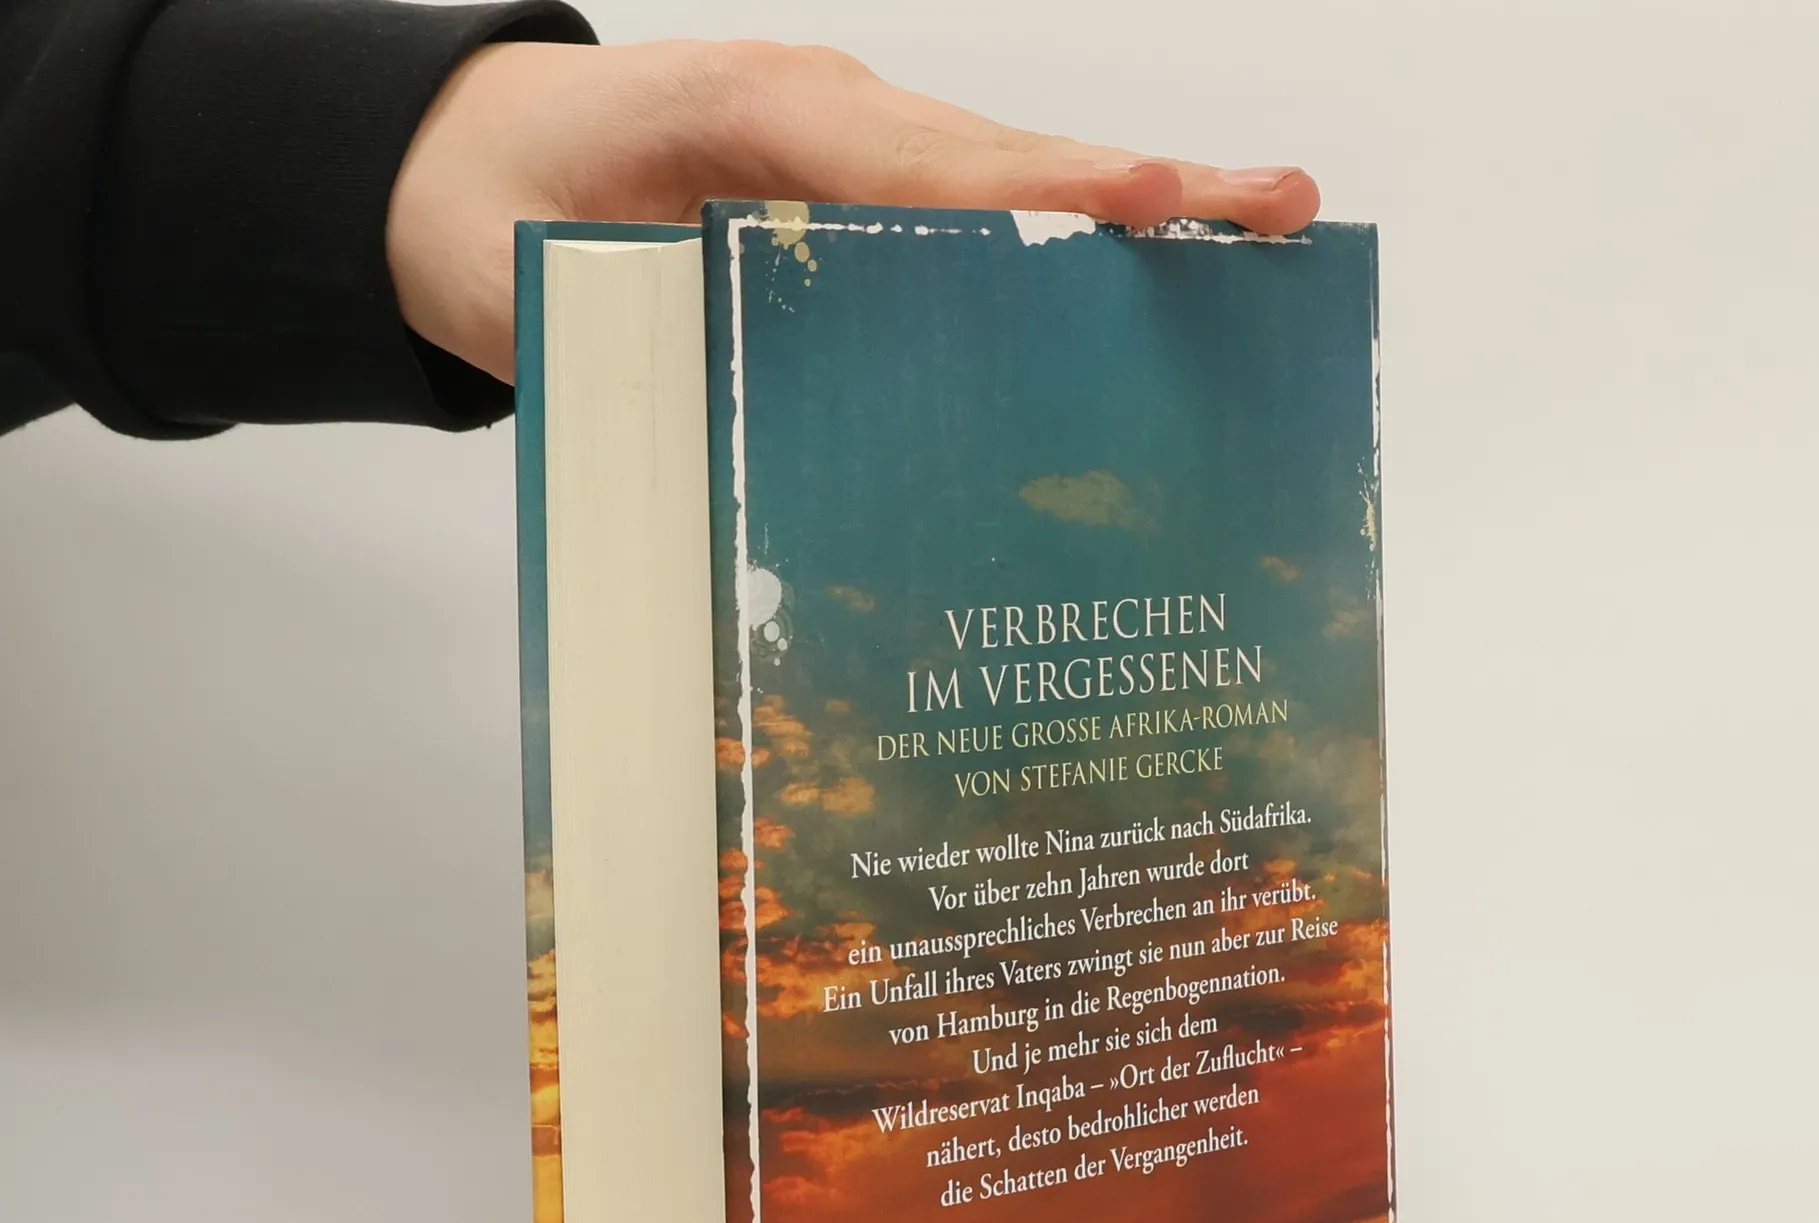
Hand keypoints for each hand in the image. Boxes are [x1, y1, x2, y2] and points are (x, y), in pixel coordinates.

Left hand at [388, 38, 1319, 382]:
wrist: (454, 172)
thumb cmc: (492, 210)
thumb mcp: (538, 274)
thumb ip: (638, 324)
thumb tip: (766, 423)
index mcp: (764, 119)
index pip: (927, 160)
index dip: (1046, 190)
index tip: (1156, 202)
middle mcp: (834, 130)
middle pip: (1008, 159)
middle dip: (1146, 188)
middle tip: (1279, 207)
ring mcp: (854, 164)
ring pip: (1008, 186)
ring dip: (1134, 222)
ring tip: (1262, 241)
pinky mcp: (857, 211)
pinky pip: (969, 230)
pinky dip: (1060, 259)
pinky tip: (1140, 309)